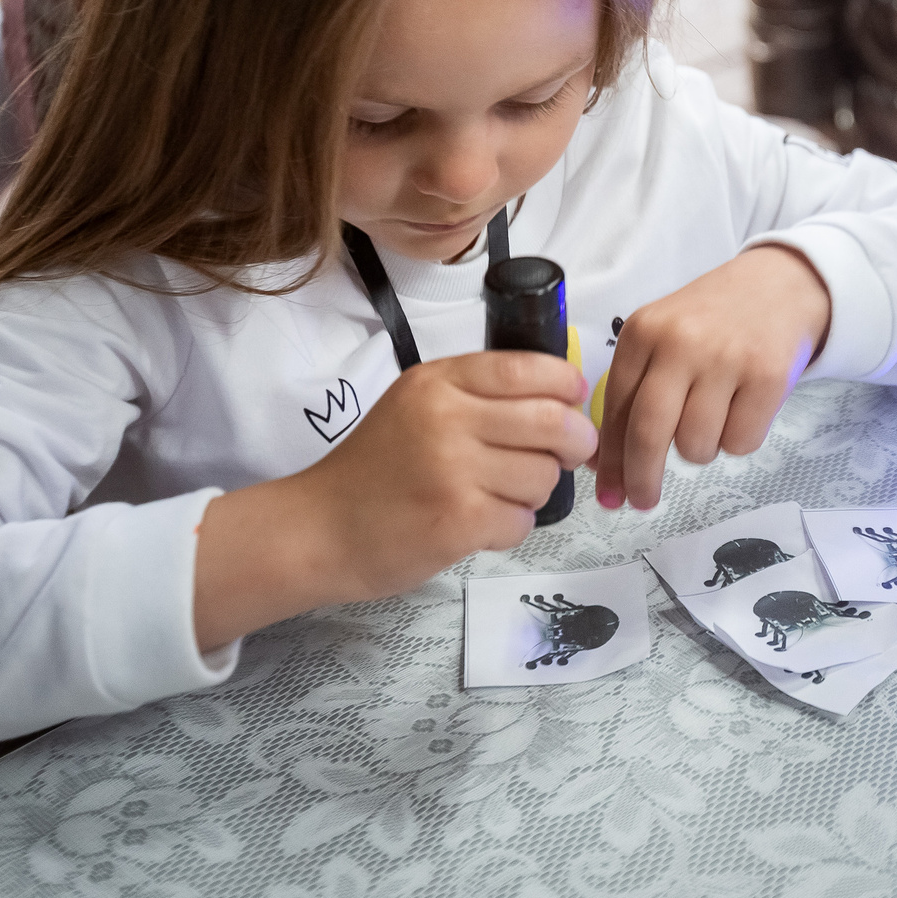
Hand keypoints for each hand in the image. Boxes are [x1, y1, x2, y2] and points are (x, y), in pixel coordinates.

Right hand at [193, 348, 593, 651]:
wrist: (319, 529)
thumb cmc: (375, 469)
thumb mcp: (416, 405)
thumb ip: (478, 394)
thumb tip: (561, 397)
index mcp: (438, 382)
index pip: (527, 368)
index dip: (566, 385)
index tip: (574, 401)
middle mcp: (446, 418)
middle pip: (552, 420)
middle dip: (577, 440)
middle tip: (572, 452)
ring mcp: (453, 470)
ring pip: (543, 475)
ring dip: (536, 490)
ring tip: (500, 494)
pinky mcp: (459, 519)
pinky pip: (522, 520)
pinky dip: (511, 527)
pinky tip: (480, 524)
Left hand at [596, 244, 831, 511]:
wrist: (780, 284)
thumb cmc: (713, 321)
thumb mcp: (663, 338)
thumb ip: (634, 391)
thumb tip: (606, 467)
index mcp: (644, 332)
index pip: (616, 410)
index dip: (610, 461)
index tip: (608, 494)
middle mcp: (681, 342)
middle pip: (649, 433)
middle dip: (642, 478)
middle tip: (643, 501)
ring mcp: (727, 358)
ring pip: (696, 446)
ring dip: (701, 449)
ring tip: (714, 416)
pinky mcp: (769, 376)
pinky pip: (740, 443)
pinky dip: (739, 439)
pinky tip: (743, 408)